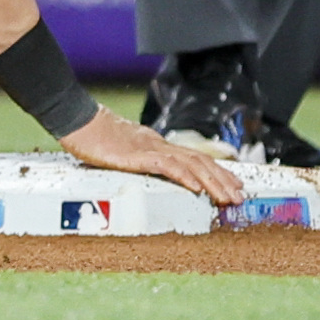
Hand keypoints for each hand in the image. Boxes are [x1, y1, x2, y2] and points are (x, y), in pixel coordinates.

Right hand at [58, 109, 246, 206]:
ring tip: (227, 198)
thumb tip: (154, 174)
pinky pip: (166, 166)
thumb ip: (141, 162)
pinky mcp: (137, 156)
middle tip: (240, 198)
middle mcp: (160, 146)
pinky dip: (184, 177)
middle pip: (200, 162)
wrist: (79, 121)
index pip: (196, 160)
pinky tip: (197, 188)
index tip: (234, 186)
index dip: (218, 172)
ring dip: (212, 183)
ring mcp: (150, 149)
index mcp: (159, 147)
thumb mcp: (125, 154)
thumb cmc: (97, 138)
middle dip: (223, 181)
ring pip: (190, 166)